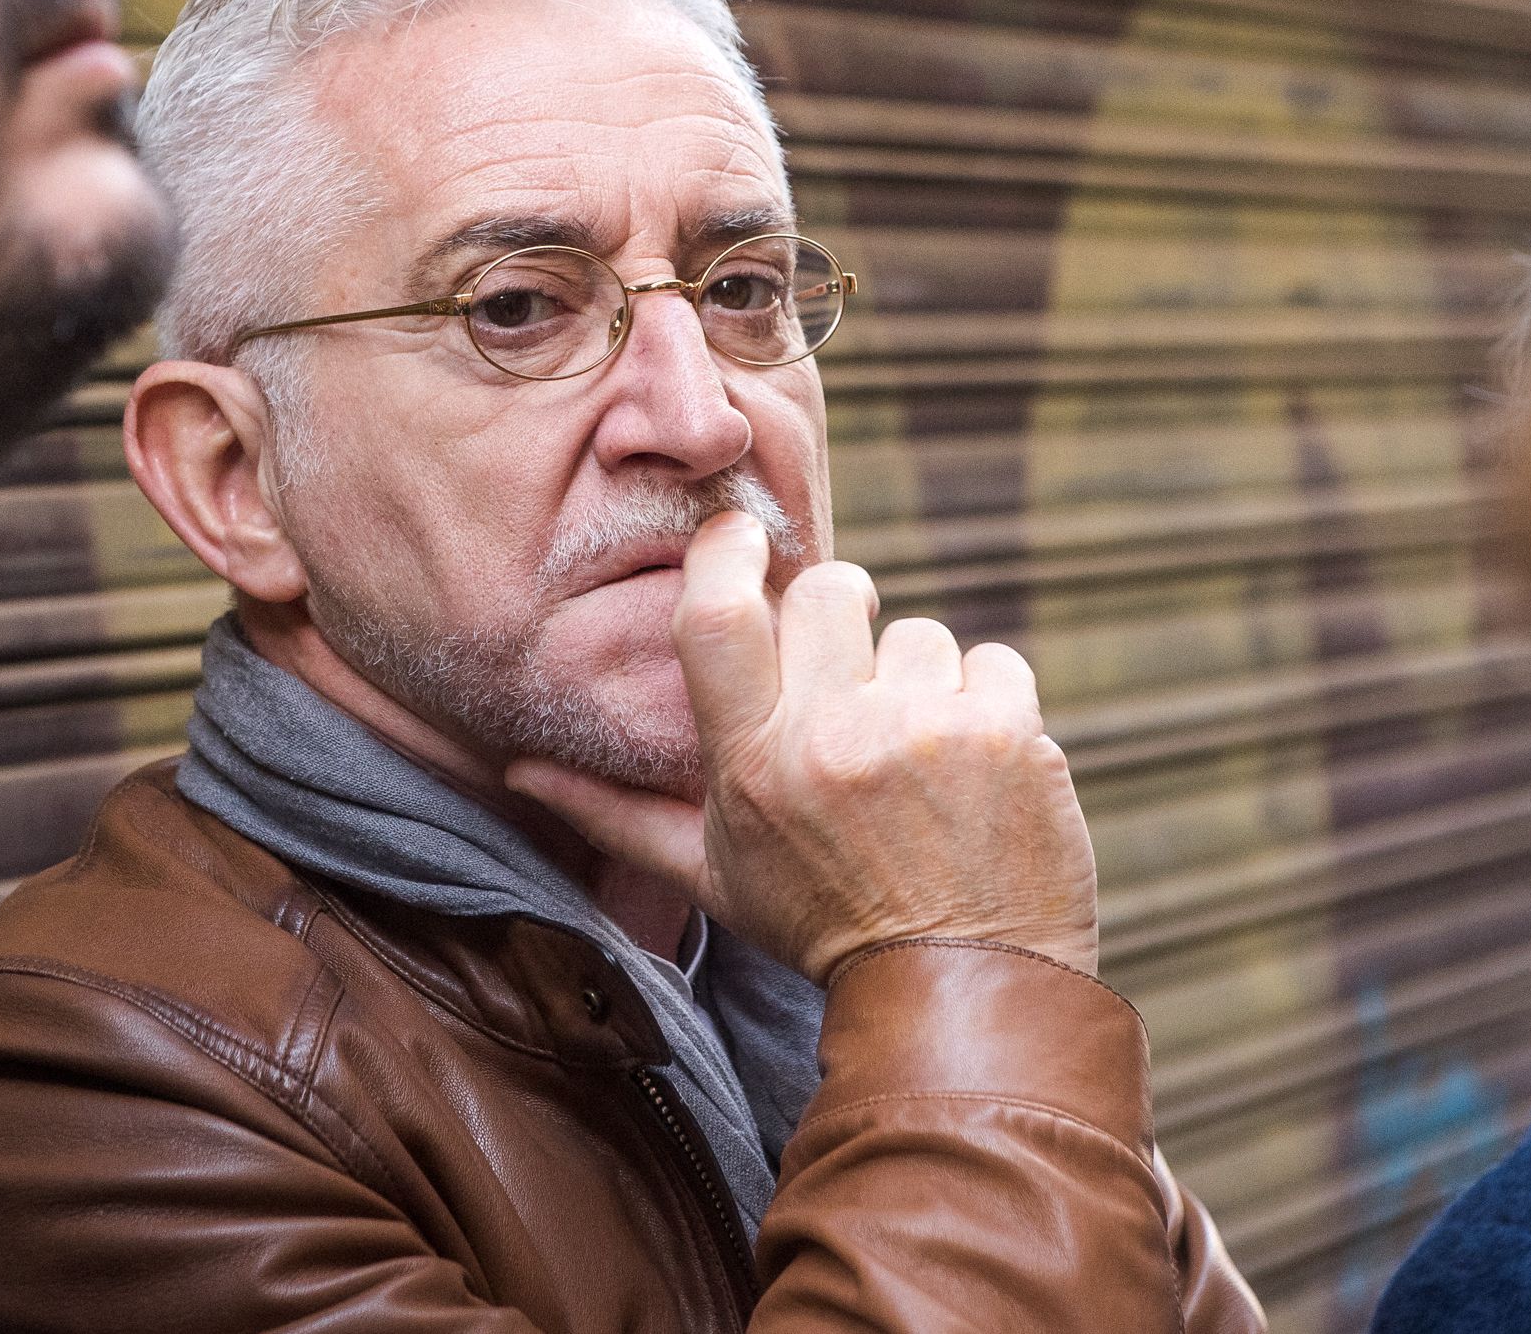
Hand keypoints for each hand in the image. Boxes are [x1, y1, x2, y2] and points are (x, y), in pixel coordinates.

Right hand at [506, 511, 1097, 984]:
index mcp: (752, 764)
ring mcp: (927, 732)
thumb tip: (519, 770)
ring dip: (919, 682)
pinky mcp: (1011, 735)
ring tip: (918, 758)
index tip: (740, 535)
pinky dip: (988, 706)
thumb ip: (617, 815)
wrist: (964, 994)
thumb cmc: (826, 927)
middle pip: (827, 590)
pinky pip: (993, 660)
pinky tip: (974, 771)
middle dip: (839, 615)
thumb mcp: (711, 876)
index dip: (726, 552)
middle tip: (849, 673)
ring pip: (917, 632)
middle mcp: (834, 739)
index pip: (718, 614)